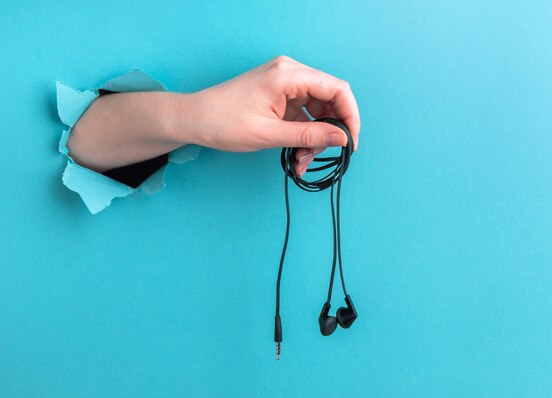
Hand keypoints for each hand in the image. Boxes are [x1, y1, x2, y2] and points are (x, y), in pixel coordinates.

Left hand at [179, 56, 360, 176]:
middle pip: (330, 100)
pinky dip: (304, 135)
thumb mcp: (270, 134)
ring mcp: (285, 83)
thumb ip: (309, 136)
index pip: (337, 89)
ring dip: (315, 138)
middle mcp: (290, 73)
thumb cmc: (223, 122)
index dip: (350, 116)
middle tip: (317, 157)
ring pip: (318, 110)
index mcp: (288, 75)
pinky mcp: (280, 95)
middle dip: (329, 132)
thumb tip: (342, 139)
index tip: (350, 143)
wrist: (194, 119)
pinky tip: (297, 155)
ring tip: (301, 161)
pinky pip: (304, 115)